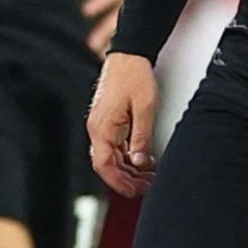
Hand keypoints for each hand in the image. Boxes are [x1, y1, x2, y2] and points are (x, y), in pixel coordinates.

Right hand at [87, 52, 160, 197]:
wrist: (129, 54)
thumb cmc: (134, 77)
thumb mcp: (144, 109)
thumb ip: (141, 139)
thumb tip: (140, 163)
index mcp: (102, 128)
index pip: (104, 165)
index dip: (118, 182)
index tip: (132, 192)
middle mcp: (97, 128)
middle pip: (108, 164)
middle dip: (127, 178)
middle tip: (147, 187)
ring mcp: (101, 124)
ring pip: (112, 156)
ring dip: (128, 168)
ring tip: (149, 176)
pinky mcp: (108, 120)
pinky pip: (115, 145)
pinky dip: (128, 155)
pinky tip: (143, 160)